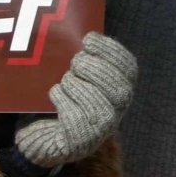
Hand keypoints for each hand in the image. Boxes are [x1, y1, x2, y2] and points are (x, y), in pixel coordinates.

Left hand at [13, 31, 135, 169]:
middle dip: (96, 70)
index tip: (88, 38)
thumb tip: (80, 34)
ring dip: (78, 86)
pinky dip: (64, 101)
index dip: (110, 50)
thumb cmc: (66, 99)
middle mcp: (118, 110)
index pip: (128, 67)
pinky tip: (55, 93)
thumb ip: (87, 60)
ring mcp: (101, 130)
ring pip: (97, 105)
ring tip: (65, 79)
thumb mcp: (81, 77)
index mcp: (122, 88)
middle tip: (76, 60)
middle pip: (118, 87)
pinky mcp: (80, 143)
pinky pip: (75, 120)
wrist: (48, 137)